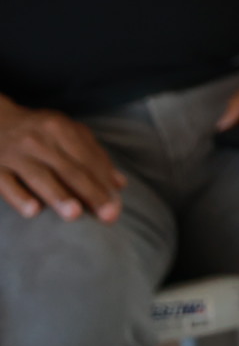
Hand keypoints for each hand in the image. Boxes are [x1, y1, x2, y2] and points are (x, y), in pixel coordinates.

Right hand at [0, 98, 122, 221]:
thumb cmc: (38, 131)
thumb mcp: (67, 133)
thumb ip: (93, 156)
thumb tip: (120, 184)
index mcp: (61, 129)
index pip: (88, 159)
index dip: (103, 183)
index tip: (116, 207)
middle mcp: (39, 140)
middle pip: (69, 169)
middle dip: (90, 193)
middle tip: (108, 216)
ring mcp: (14, 154)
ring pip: (40, 176)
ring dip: (59, 195)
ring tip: (76, 214)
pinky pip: (6, 183)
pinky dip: (20, 197)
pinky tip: (33, 211)